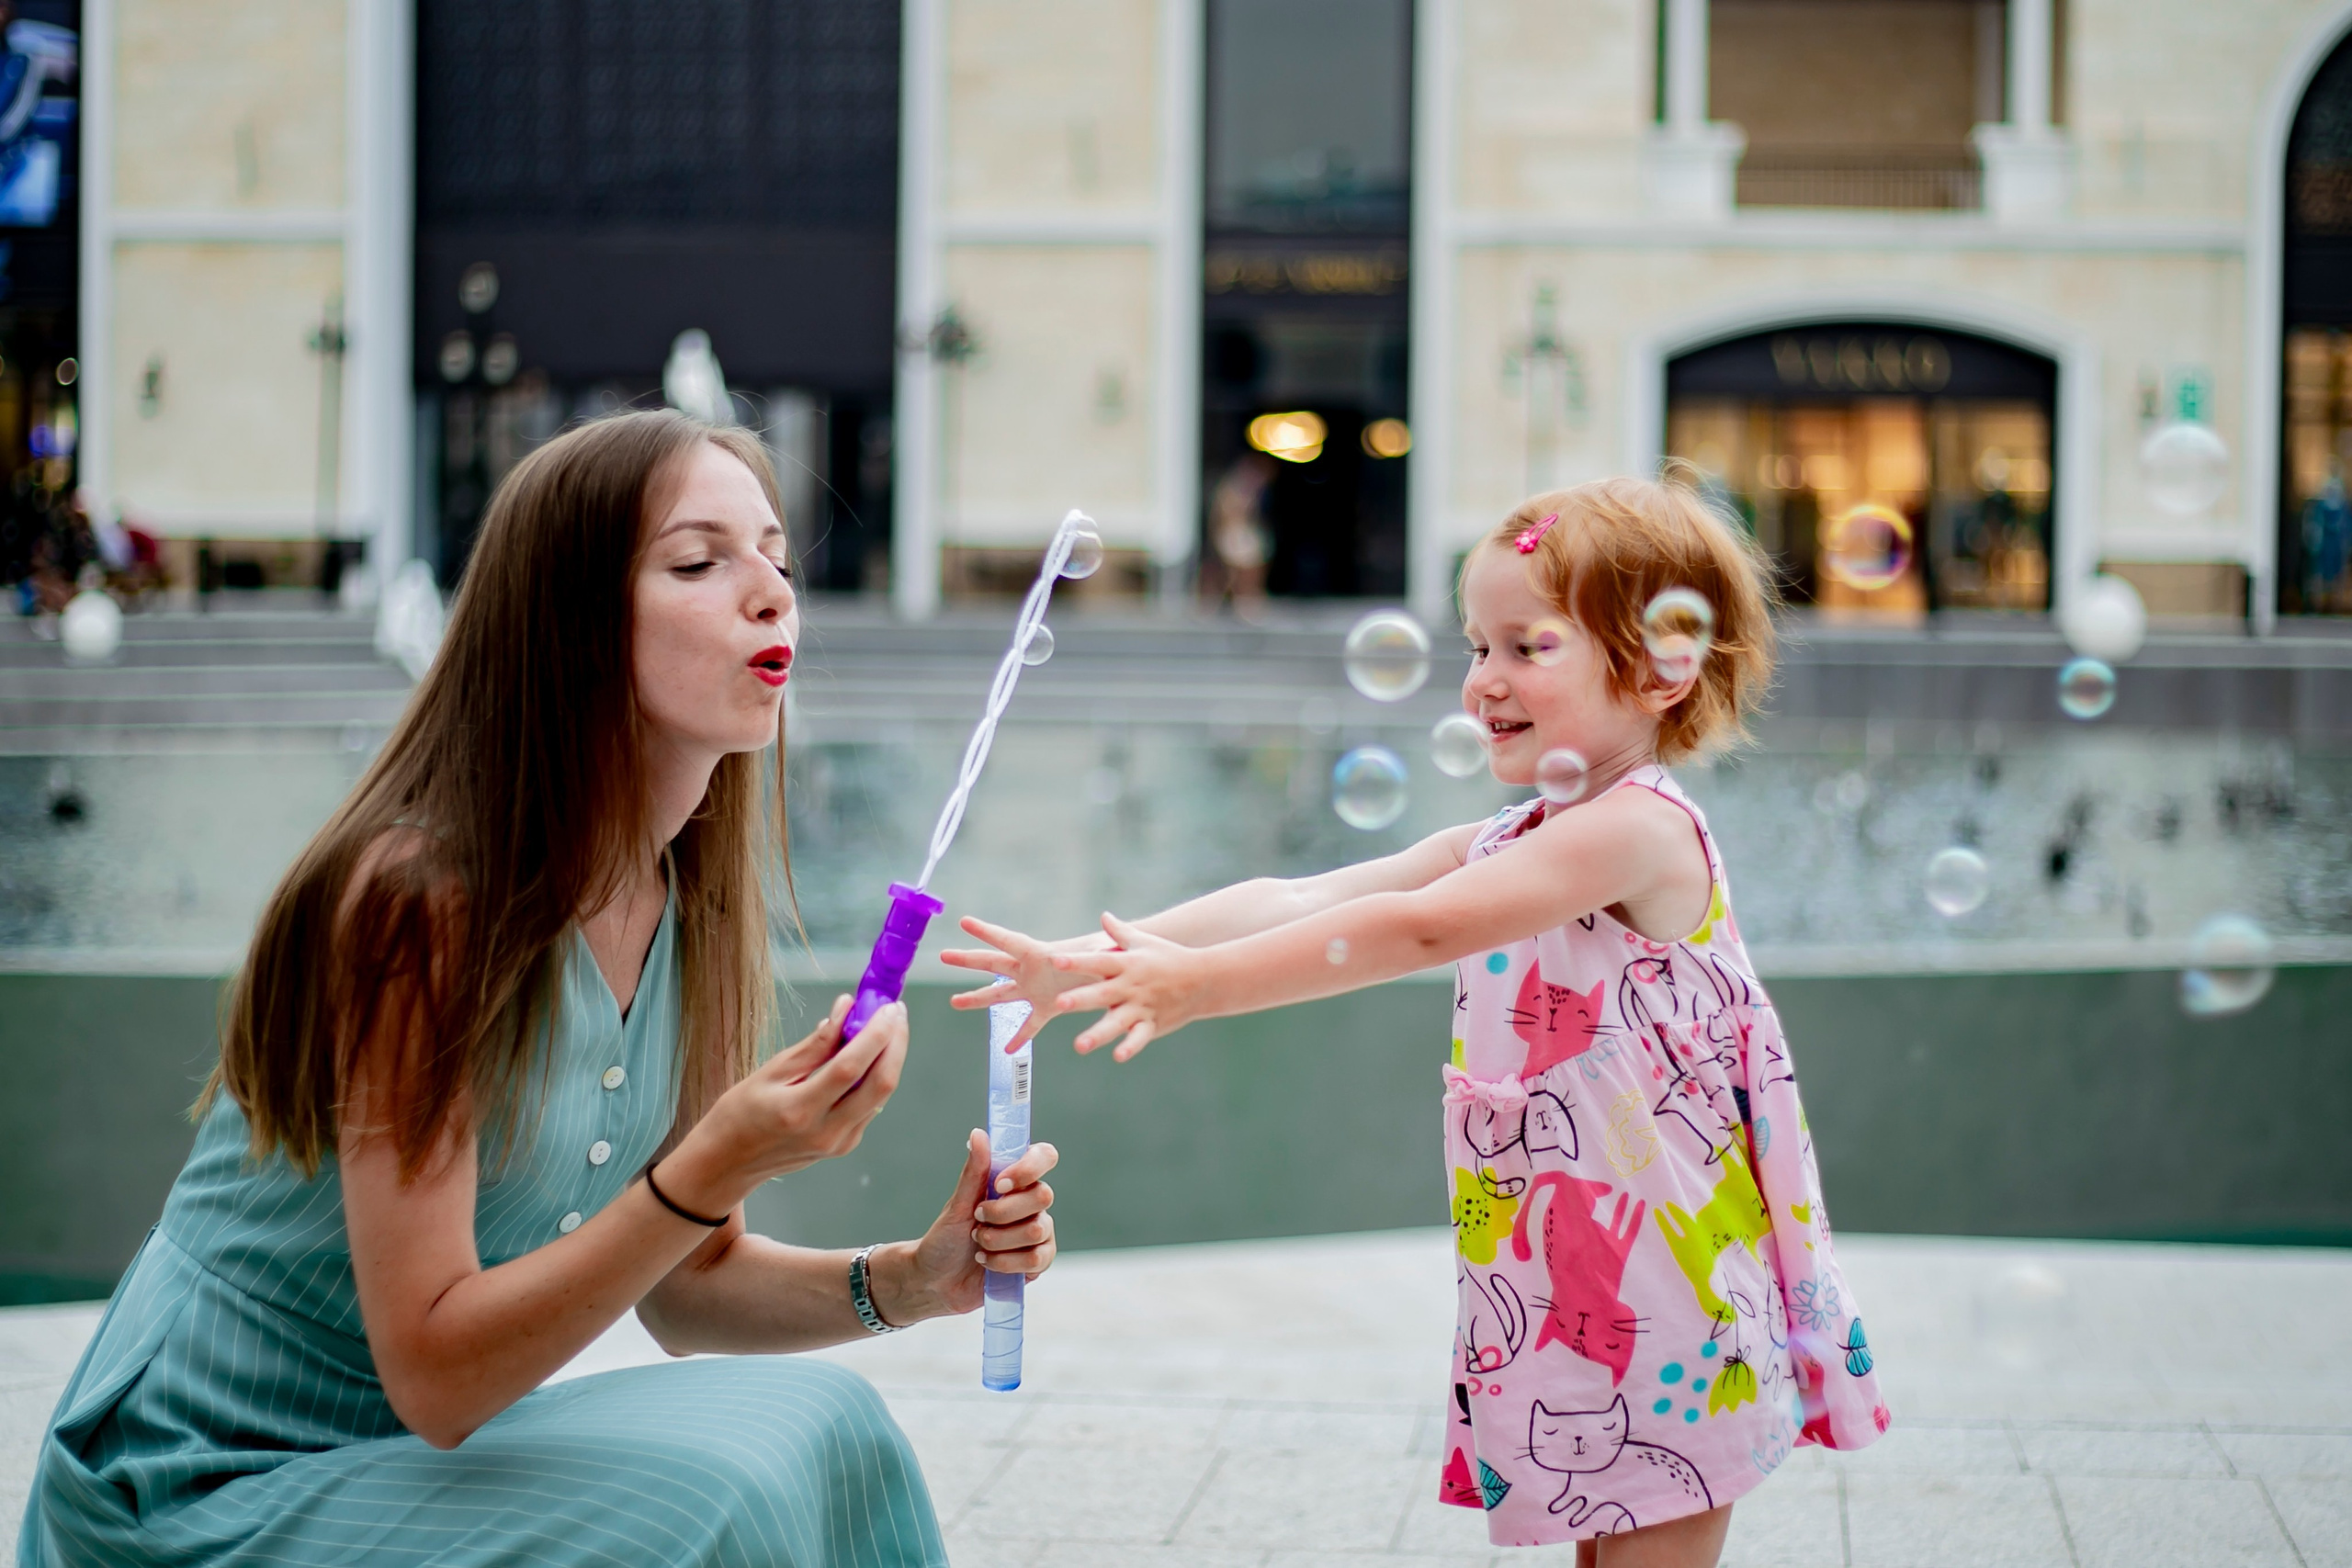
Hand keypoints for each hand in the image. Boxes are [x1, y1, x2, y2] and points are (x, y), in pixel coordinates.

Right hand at [660, 995, 908, 1216]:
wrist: (729, 1162)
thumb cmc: (740, 1113)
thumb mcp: (770, 1071)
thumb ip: (815, 1044)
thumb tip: (846, 1009)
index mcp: (799, 1111)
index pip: (850, 1069)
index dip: (875, 1035)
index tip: (886, 1006)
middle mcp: (826, 1132)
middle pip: (880, 1084)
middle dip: (896, 1043)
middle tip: (895, 1010)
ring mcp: (839, 1143)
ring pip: (881, 1095)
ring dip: (890, 1057)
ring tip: (886, 1023)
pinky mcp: (845, 1145)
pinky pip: (870, 1105)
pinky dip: (876, 1074)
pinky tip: (871, 1052)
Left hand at [881, 1130, 1059, 1321]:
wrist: (936, 1280)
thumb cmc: (945, 1238)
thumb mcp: (957, 1205)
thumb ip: (974, 1171)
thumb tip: (979, 1134)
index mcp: (1014, 1182)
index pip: (1044, 1157)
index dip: (1029, 1168)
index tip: (1000, 1184)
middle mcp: (1030, 1204)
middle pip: (1042, 1196)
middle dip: (1002, 1213)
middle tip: (977, 1219)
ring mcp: (1037, 1233)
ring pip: (1038, 1230)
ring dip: (999, 1240)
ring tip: (979, 1244)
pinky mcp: (1036, 1262)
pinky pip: (1038, 1259)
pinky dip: (1006, 1262)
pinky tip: (988, 1263)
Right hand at [939, 916, 1103, 1047]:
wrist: (1116, 971)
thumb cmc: (1109, 955)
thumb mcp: (1102, 952)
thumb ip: (1103, 949)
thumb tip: (1110, 942)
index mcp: (1041, 953)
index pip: (1009, 941)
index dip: (987, 932)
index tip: (964, 921)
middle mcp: (1032, 969)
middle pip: (994, 963)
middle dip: (968, 959)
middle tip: (942, 955)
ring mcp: (1036, 988)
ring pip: (1001, 994)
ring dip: (978, 999)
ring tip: (954, 1002)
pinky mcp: (1048, 1006)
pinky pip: (1030, 1024)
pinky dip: (1021, 1036)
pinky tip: (1007, 1049)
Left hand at [1048, 912, 1207, 1061]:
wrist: (1203, 979)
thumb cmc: (1169, 957)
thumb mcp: (1145, 942)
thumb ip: (1120, 932)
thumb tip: (1104, 915)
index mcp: (1127, 965)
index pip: (1098, 962)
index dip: (1077, 961)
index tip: (1056, 960)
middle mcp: (1131, 986)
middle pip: (1102, 994)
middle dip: (1080, 999)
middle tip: (1059, 1003)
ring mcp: (1142, 1007)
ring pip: (1117, 1022)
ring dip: (1098, 1034)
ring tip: (1079, 1046)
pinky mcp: (1151, 1024)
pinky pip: (1139, 1037)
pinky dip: (1130, 1046)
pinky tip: (1117, 1056)